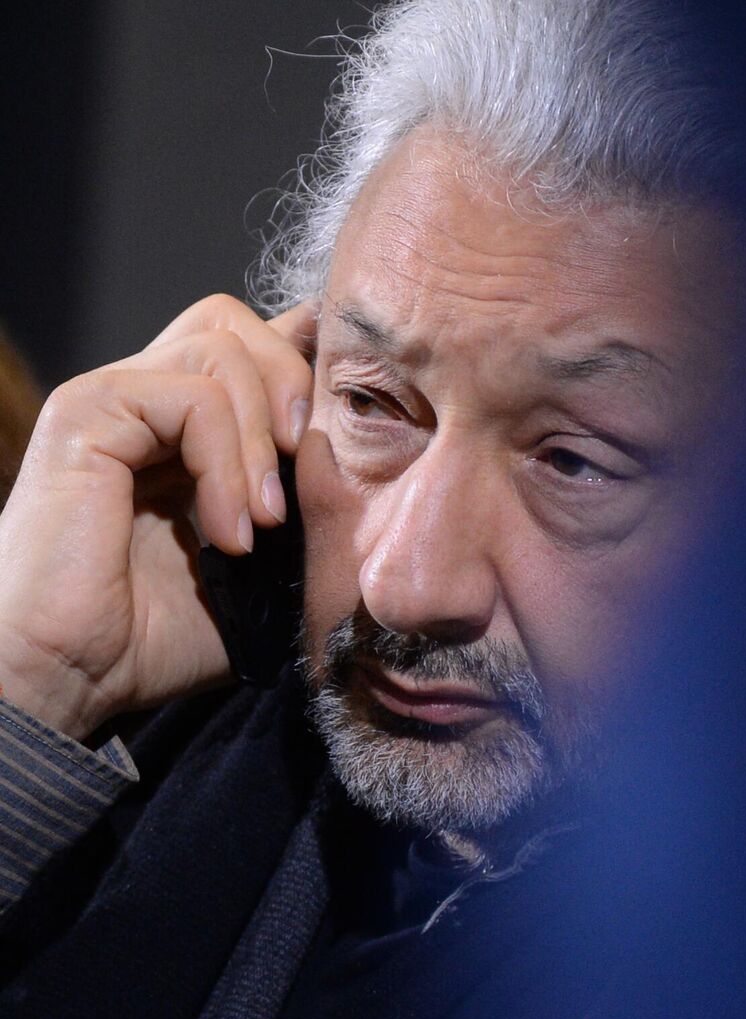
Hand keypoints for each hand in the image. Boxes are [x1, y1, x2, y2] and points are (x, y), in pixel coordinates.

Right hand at [0, 295, 314, 739]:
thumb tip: (386, 466)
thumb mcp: (268, 568)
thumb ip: (310, 509)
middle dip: (296, 384)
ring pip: (224, 345)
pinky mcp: (87, 413)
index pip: (259, 343)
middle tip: (306, 475)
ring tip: (264, 522)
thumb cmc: (156, 637)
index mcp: (187, 427)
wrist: (69, 679)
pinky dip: (227, 460)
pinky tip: (229, 531)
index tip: (355, 427)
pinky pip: (190, 394)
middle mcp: (148, 398)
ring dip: (264, 437)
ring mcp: (114, 398)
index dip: (314, 364)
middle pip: (241, 322)